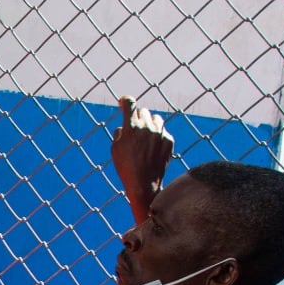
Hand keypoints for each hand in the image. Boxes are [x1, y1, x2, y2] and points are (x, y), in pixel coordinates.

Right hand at [112, 96, 173, 217]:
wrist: (145, 183)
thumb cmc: (126, 167)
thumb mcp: (115, 150)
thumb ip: (119, 134)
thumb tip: (123, 127)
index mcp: (131, 127)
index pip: (130, 104)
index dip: (125, 101)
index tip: (123, 102)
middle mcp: (146, 127)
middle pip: (143, 111)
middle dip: (138, 118)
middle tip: (135, 129)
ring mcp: (159, 133)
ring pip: (156, 119)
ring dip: (150, 124)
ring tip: (146, 137)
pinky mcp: (169, 140)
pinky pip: (163, 131)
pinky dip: (158, 136)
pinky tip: (153, 148)